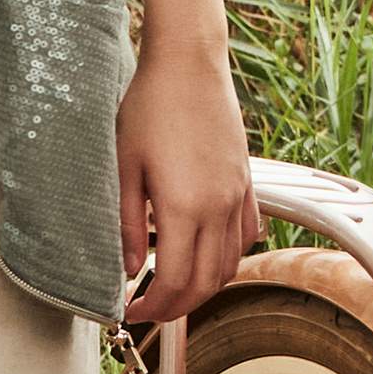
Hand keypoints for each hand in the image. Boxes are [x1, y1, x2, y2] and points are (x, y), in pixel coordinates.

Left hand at [115, 39, 262, 322]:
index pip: (174, 282)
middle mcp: (218, 208)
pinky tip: (206, 252)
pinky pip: (246, 236)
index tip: (130, 310)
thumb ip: (125, 221)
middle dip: (177, 307)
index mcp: (185, 207)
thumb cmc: (150, 104)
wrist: (189, 63)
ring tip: (173, 284)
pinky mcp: (247, 181)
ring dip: (204, 286)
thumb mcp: (125, 163)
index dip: (152, 307)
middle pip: (206, 284)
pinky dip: (228, 257)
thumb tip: (126, 268)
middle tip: (149, 307)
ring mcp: (238, 195)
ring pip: (230, 265)